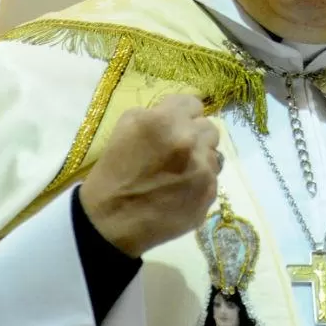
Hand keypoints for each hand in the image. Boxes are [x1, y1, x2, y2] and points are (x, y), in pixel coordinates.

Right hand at [77, 94, 221, 257]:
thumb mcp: (125, 127)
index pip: (193, 104)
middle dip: (194, 135)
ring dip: (199, 159)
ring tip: (177, 172)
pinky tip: (179, 191)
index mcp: (167, 122)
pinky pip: (212, 179)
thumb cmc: (113, 171)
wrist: (111, 221)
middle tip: (177, 150)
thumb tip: (176, 114)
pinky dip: (199, 182)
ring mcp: (203, 170)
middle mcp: (190, 142)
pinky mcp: (209, 194)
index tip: (173, 125)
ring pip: (213, 154)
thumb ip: (155, 113)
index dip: (182, 114)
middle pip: (208, 128)